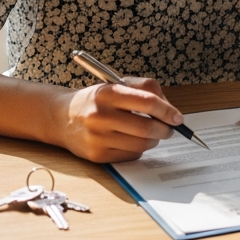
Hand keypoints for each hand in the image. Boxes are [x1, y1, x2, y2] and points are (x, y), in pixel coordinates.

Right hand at [56, 77, 179, 162]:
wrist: (62, 118)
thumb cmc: (97, 100)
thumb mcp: (118, 84)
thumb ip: (146, 89)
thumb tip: (170, 108)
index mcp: (107, 93)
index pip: (147, 102)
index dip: (167, 111)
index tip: (178, 118)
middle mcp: (100, 115)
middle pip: (147, 127)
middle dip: (165, 129)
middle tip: (169, 128)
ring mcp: (97, 137)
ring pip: (141, 144)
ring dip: (154, 140)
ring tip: (152, 134)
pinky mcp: (97, 156)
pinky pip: (130, 156)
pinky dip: (139, 150)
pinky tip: (132, 141)